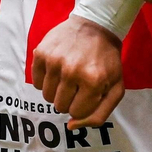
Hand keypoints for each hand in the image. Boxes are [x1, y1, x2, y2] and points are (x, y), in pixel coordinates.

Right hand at [32, 15, 124, 129]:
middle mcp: (72, 71)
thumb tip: (71, 126)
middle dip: (69, 99)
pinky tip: (58, 69)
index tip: (88, 92)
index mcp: (93, 81)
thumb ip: (99, 115)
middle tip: (78, 83)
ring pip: (47, 96)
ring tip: (68, 75)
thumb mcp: (115, 88)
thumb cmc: (107, 60)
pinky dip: (46, 80)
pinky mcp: (41, 53)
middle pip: (59, 106)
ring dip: (57, 90)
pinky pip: (37, 83)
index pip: (76, 113)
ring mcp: (54, 61)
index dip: (82, 105)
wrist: (95, 25)